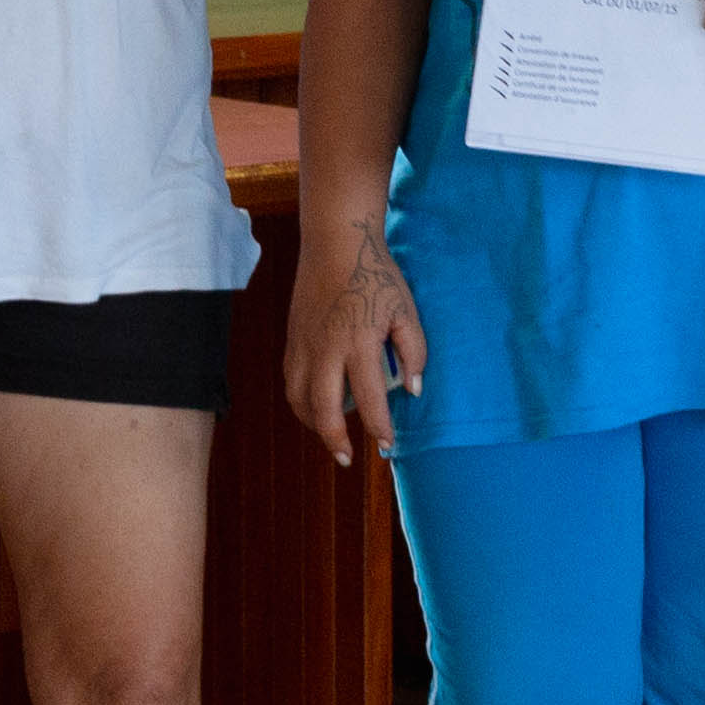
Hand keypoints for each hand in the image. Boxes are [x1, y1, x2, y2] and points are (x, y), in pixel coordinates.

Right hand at [285, 238, 426, 465]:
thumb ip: (414, 352)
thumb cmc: (377, 276)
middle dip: (335, 439)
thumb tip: (414, 390)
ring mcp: (304, 345)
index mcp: (359, 343)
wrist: (336, 244)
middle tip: (347, 459)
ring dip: (313, 424)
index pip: (368, 399)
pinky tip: (314, 408)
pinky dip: (300, 402)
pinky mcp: (292, 339)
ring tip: (330, 437)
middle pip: (323, 408)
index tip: (386, 446)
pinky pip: (291, 381)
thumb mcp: (406, 311)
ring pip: (299, 399)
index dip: (378, 427)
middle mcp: (326, 349)